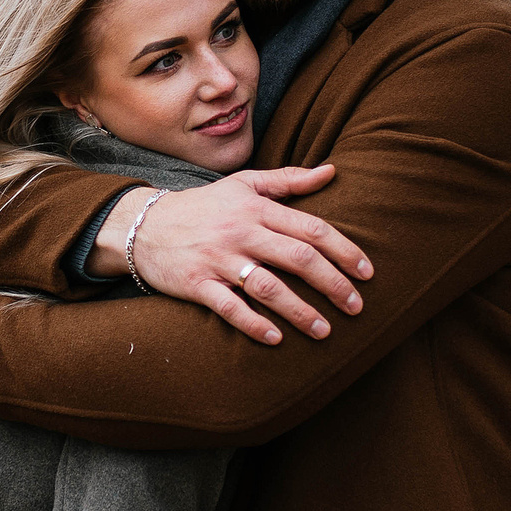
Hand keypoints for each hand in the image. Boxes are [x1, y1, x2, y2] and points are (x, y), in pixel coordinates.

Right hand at [99, 165, 372, 344]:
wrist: (143, 225)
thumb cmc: (203, 206)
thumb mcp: (243, 184)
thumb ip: (288, 180)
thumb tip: (332, 171)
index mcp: (257, 208)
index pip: (311, 228)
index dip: (344, 250)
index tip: (367, 272)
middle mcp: (241, 231)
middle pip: (298, 257)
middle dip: (333, 283)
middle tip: (357, 307)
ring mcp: (218, 258)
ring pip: (268, 286)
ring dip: (300, 311)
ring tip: (325, 331)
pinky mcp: (196, 283)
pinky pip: (228, 306)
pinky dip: (253, 323)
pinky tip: (275, 339)